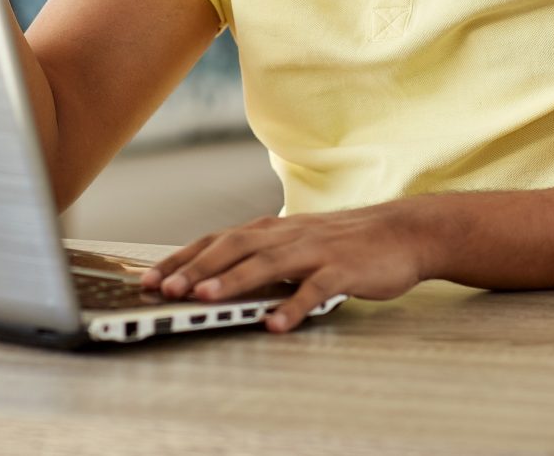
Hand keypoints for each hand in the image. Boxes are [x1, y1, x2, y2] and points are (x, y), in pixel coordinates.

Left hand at [139, 203, 431, 332]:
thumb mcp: (298, 242)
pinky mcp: (343, 269)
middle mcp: (288, 235)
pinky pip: (315, 289)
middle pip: (234, 247)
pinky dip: (294, 305)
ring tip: (205, 299)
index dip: (183, 257)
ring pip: (267, 263)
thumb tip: (218, 274)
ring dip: (233, 281)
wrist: (404, 231)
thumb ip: (263, 255)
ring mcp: (315, 251)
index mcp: (273, 229)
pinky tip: (276, 324)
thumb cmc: (347, 242)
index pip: (218, 239)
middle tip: (165, 288)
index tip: (149, 276)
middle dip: (196, 267)